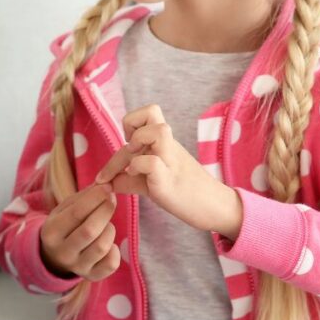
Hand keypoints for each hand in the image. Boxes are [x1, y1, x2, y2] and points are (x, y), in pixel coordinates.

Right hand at [39, 183, 119, 280]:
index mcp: (51, 232)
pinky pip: (111, 264)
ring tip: (106, 223)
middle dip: (105, 211)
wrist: (55, 256)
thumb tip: (105, 185)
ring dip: (110, 229)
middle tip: (111, 200)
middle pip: (89, 231)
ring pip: (101, 247)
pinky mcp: (91, 276)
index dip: (95, 198)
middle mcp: (62, 253)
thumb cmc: (64, 225)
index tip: (107, 187)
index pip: (76, 213)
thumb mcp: (64, 209)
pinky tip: (109, 242)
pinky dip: (115, 250)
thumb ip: (83, 197)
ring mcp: (77, 267)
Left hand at [94, 104, 243, 238]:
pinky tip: (138, 179)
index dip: (132, 123)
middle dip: (129, 130)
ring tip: (135, 162)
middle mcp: (169, 145)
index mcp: (165, 141)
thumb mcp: (151, 180)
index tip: (129, 144)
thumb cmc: (182, 193)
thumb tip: (106, 182)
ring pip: (157, 129)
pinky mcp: (170, 179)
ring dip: (139, 141)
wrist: (214, 208)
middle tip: (129, 153)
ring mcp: (171, 160)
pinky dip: (138, 168)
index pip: (147, 112)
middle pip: (151, 111)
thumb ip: (128, 178)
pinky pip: (152, 162)